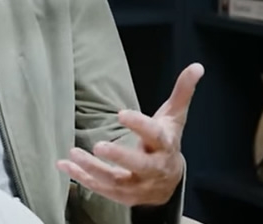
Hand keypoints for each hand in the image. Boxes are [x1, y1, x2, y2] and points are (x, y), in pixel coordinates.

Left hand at [56, 62, 204, 206]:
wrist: (170, 180)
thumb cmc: (167, 141)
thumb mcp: (174, 117)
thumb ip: (182, 92)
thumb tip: (197, 66)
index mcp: (165, 145)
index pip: (155, 135)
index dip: (139, 125)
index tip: (121, 113)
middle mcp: (154, 168)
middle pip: (139, 165)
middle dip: (119, 157)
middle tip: (99, 146)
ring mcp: (140, 185)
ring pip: (117, 181)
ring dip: (93, 169)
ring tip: (73, 153)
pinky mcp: (125, 196)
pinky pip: (103, 190)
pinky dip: (83, 179)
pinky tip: (65, 165)